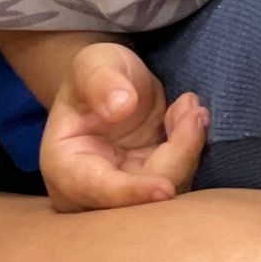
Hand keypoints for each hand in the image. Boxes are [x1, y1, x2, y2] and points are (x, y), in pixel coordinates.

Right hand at [37, 40, 209, 213]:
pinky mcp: (151, 181)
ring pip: (166, 187)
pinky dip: (191, 147)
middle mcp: (92, 189)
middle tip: (195, 113)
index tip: (165, 189)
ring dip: (188, 149)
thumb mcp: (93, 64)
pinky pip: (179, 174)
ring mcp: (125, 188)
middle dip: (176, 158)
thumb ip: (100, 82)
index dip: (132, 192)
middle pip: (140, 198)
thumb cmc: (95, 74)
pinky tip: (189, 114)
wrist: (113, 82)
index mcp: (65, 166)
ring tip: (191, 107)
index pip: (98, 190)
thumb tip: (120, 107)